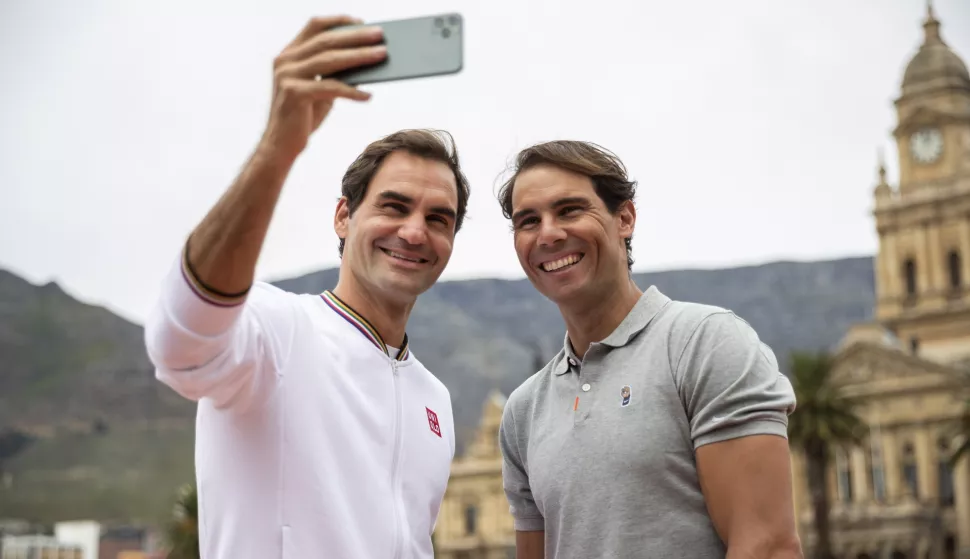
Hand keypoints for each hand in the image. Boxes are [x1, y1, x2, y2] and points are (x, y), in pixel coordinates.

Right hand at [259, 15, 386, 160]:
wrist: (280, 145)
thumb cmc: (303, 116)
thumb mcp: (318, 89)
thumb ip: (333, 73)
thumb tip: (365, 60)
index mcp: (288, 54)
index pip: (314, 26)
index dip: (338, 21)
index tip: (362, 21)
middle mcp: (285, 61)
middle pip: (326, 40)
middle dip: (356, 36)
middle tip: (380, 35)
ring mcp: (287, 76)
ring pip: (330, 60)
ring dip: (360, 56)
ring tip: (381, 55)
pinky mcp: (294, 94)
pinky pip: (331, 88)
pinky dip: (352, 91)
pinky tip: (368, 95)